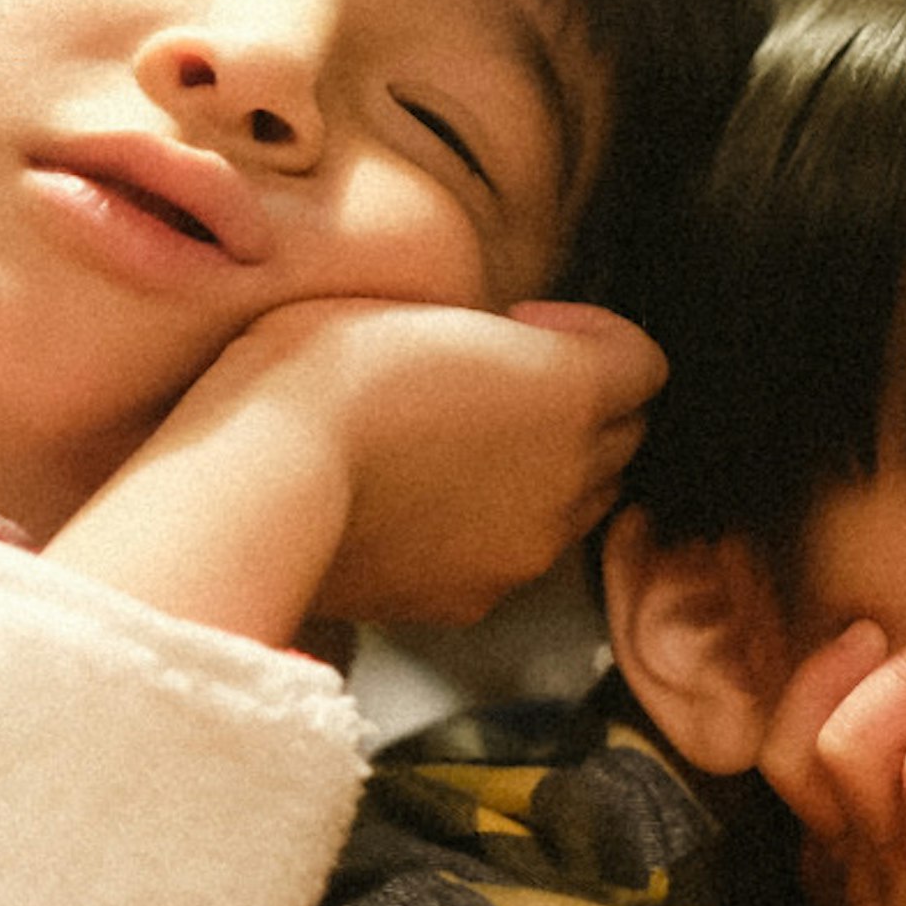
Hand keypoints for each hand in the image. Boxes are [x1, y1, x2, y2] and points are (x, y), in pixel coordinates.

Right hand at [288, 296, 662, 625]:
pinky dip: (491, 528)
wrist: (260, 485)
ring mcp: (526, 548)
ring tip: (459, 443)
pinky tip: (422, 500)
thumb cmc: (321, 368)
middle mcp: (572, 476)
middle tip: (496, 380)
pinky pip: (513, 557)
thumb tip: (506, 355)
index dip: (591, 333)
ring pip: (578, 504)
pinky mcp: (472, 599)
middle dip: (579, 404)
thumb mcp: (416, 306)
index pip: (645, 362)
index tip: (526, 322)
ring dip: (544, 470)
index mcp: (574, 390)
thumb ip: (494, 338)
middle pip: (623, 436)